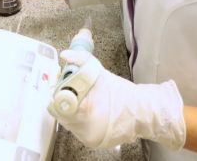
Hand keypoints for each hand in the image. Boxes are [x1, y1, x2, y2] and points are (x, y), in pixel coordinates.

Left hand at [48, 49, 185, 149]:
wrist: (140, 112)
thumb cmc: (121, 93)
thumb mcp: (100, 72)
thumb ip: (81, 60)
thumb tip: (65, 55)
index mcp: (84, 111)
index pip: (56, 104)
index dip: (57, 92)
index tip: (61, 84)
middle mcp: (83, 128)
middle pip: (59, 113)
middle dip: (63, 99)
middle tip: (70, 90)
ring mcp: (86, 137)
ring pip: (67, 121)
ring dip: (69, 109)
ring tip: (81, 100)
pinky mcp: (91, 141)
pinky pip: (76, 128)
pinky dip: (78, 119)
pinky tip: (88, 110)